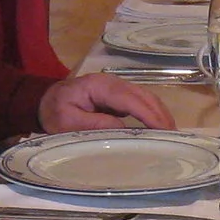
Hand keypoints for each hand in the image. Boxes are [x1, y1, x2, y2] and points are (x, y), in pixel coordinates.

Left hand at [40, 72, 175, 132]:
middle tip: (174, 138)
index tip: (162, 130)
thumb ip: (95, 124)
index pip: (129, 98)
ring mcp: (117, 87)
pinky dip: (154, 114)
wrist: (45, 102)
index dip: (148, 114)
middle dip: (160, 115)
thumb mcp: (68, 122)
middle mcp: (112, 82)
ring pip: (146, 97)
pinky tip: (160, 128)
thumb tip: (124, 130)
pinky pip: (141, 103)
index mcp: (99, 86)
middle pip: (144, 95)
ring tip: (172, 135)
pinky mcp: (119, 96)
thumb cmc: (54, 112)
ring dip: (161, 114)